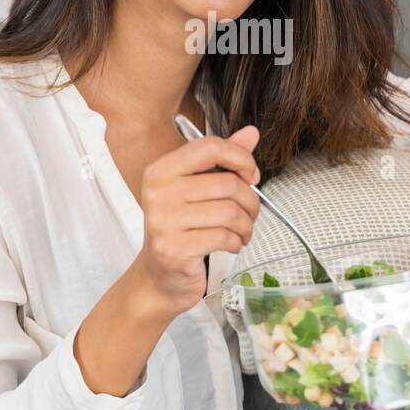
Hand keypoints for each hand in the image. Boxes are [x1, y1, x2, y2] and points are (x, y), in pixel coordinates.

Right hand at [135, 125, 261, 316]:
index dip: (240, 158)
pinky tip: (231, 244)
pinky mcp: (175, 249)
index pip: (210, 147)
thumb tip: (251, 133)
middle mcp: (158, 192)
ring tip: (242, 231)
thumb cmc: (180, 230)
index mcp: (161, 170)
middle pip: (227, 183)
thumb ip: (223, 160)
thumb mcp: (198, 189)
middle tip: (251, 212)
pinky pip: (224, 237)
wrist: (159, 277)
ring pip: (230, 212)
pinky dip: (237, 242)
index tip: (251, 174)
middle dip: (250, 200)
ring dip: (246, 225)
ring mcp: (164, 222)